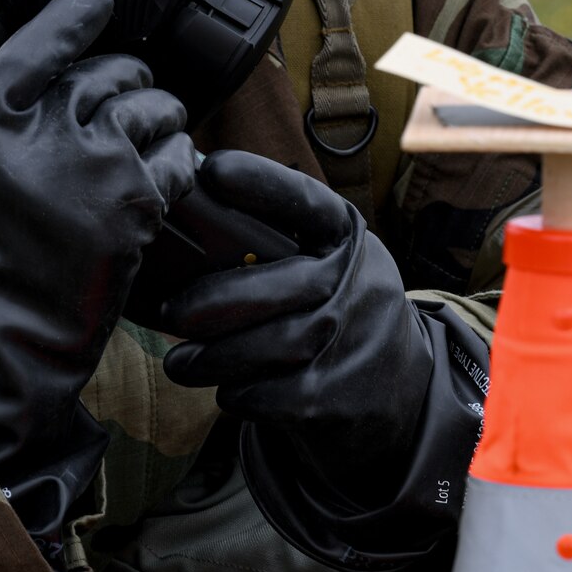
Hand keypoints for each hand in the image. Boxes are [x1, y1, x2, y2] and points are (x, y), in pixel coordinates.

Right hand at [0, 0, 195, 537]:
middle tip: (124, 97)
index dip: (73, 15)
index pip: (40, 43)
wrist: (11, 343)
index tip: (95, 1)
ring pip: (153, 105)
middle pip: (109, 70)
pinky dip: (176, 160)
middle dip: (124, 79)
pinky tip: (158, 177)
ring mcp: (98, 166)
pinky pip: (178, 153)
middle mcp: (47, 135)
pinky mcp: (138, 202)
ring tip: (148, 134)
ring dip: (158, 113)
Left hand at [159, 151, 488, 571]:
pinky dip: (240, 394)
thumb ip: (273, 241)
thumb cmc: (335, 307)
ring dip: (215, 356)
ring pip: (275, 347)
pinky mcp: (340, 398)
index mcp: (346, 237)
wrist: (399, 388)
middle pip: (287, 286)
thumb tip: (184, 210)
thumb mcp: (325, 262)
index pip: (307, 201)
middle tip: (172, 313)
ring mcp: (355, 343)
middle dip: (217, 300)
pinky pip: (275, 396)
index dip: (261, 184)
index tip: (212, 172)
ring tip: (181, 361)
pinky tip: (225, 388)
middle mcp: (359, 284)